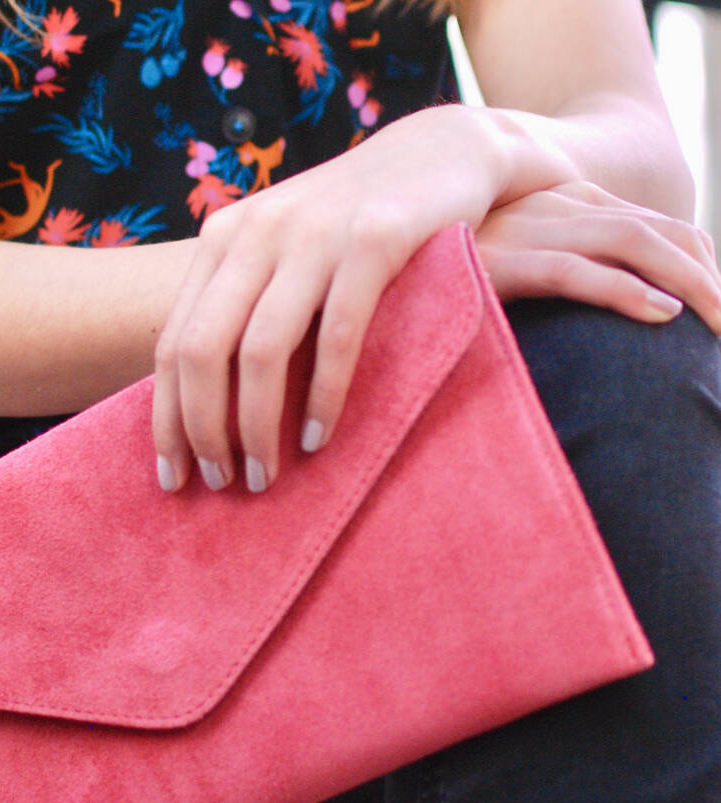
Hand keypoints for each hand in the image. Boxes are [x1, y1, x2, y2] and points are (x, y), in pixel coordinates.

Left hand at [152, 105, 499, 495]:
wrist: (442, 153)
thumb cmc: (354, 225)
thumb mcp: (284, 254)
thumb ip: (245, 305)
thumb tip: (204, 402)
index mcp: (224, 240)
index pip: (172, 341)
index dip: (166, 417)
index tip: (172, 478)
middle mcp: (257, 232)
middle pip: (201, 349)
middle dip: (203, 430)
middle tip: (222, 485)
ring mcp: (314, 232)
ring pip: (261, 349)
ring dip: (256, 426)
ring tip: (263, 476)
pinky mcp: (375, 238)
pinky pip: (336, 335)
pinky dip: (323, 396)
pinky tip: (317, 439)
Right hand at [475, 181, 720, 329]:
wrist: (389, 277)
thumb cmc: (462, 289)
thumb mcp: (525, 274)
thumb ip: (576, 273)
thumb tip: (636, 308)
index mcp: (565, 204)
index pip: (658, 228)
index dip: (699, 267)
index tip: (715, 312)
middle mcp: (552, 205)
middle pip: (657, 231)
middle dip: (704, 277)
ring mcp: (525, 228)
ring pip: (630, 241)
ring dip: (686, 281)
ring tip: (715, 323)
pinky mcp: (500, 262)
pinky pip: (575, 271)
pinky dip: (624, 291)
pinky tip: (660, 314)